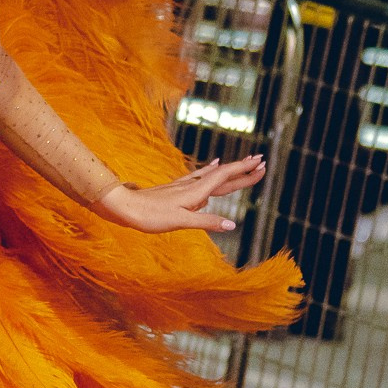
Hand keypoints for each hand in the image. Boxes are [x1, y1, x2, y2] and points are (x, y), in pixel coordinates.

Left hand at [95, 156, 265, 233]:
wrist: (125, 207)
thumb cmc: (151, 216)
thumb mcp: (180, 221)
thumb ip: (206, 222)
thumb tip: (232, 224)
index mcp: (195, 192)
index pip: (224, 177)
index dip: (243, 171)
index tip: (260, 164)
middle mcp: (192, 186)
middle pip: (222, 176)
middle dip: (242, 170)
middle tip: (262, 163)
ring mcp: (184, 186)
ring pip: (212, 176)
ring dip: (230, 170)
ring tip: (244, 164)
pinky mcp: (177, 189)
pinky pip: (199, 177)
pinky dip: (211, 171)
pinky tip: (212, 166)